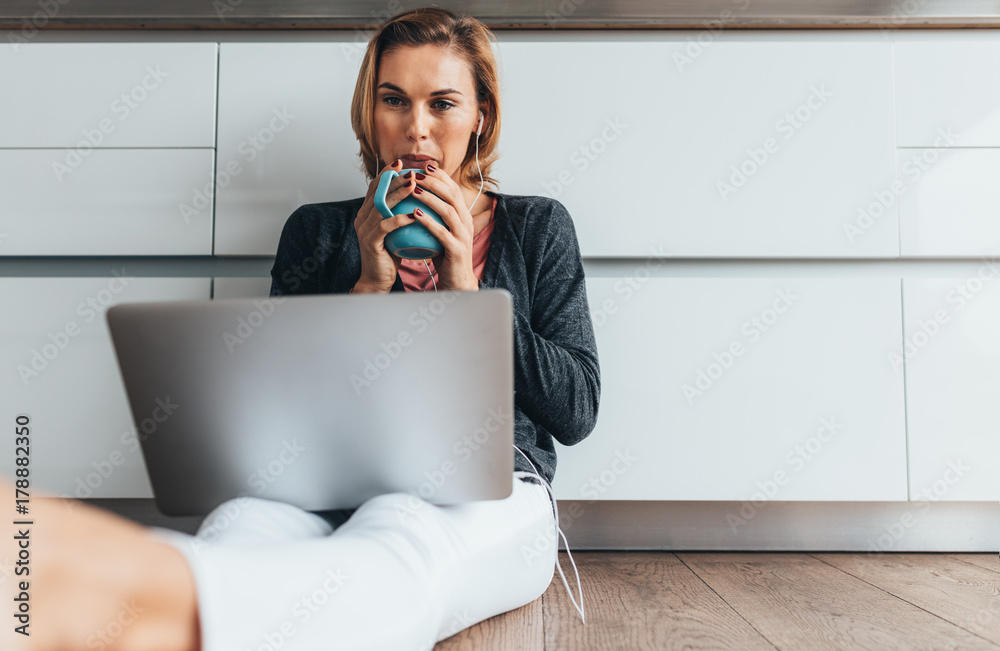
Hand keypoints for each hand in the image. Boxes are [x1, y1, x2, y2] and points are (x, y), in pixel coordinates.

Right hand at [353, 158, 420, 292]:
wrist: (378, 279)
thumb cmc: (391, 254)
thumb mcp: (396, 230)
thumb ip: (400, 213)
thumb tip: (419, 196)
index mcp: (367, 213)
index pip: (375, 187)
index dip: (387, 174)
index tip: (401, 164)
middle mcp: (362, 218)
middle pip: (377, 192)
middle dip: (394, 179)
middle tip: (411, 171)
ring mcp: (364, 229)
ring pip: (380, 206)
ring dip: (398, 194)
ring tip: (414, 186)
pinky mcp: (370, 241)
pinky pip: (385, 226)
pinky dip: (399, 219)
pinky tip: (414, 214)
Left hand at [409, 163, 479, 291]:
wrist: (456, 282)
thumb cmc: (444, 255)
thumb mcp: (440, 230)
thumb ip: (432, 215)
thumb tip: (413, 196)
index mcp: (462, 215)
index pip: (453, 189)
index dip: (440, 176)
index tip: (423, 166)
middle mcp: (466, 222)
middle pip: (452, 195)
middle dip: (434, 181)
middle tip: (415, 174)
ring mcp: (463, 235)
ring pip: (448, 210)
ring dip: (431, 198)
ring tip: (414, 189)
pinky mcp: (457, 249)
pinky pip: (442, 232)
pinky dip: (429, 221)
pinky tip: (415, 214)